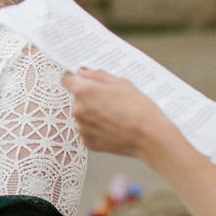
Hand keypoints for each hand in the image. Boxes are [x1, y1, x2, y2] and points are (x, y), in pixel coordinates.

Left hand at [61, 68, 183, 163]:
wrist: (149, 136)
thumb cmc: (138, 109)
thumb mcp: (120, 82)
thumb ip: (96, 75)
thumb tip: (82, 73)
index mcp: (84, 91)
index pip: (67, 79)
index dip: (75, 78)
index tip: (81, 79)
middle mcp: (78, 109)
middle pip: (76, 98)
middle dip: (89, 97)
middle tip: (109, 100)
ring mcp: (82, 128)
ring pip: (82, 115)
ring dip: (92, 114)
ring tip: (114, 116)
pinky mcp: (87, 142)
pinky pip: (88, 130)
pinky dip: (97, 129)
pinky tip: (113, 127)